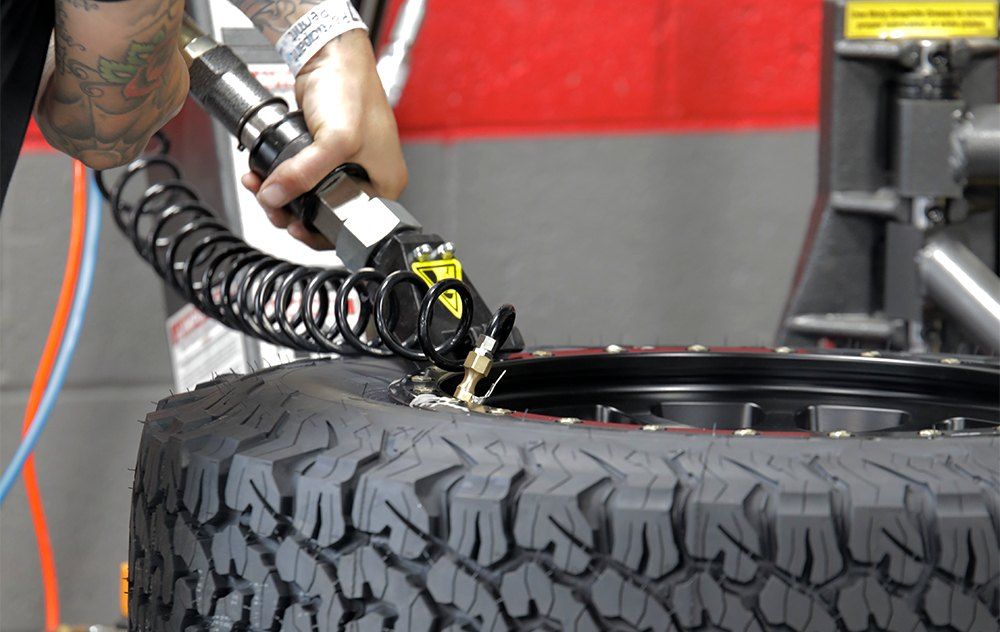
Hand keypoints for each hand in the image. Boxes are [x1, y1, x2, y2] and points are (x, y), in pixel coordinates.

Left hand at [241, 30, 407, 249]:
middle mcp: (367, 179)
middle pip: (324, 214)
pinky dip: (279, 178)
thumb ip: (304, 173)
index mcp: (384, 184)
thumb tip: (275, 197)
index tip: (294, 228)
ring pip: (307, 198)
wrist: (332, 56)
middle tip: (272, 206)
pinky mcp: (323, 154)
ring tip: (260, 186)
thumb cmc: (353, 91)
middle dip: (291, 212)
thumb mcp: (335, 140)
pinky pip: (299, 178)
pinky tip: (263, 173)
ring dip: (279, 196)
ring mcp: (344, 166)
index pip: (352, 227)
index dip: (319, 233)